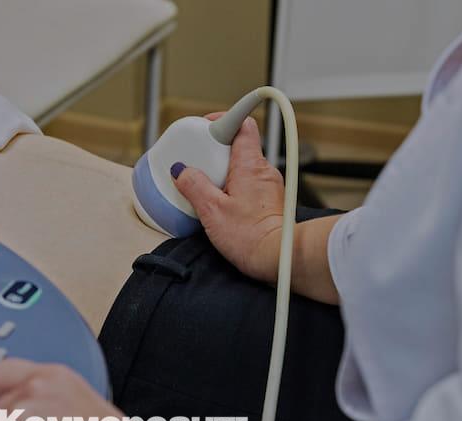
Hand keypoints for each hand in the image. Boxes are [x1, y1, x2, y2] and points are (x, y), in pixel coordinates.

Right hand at [173, 115, 283, 282]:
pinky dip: (234, 188)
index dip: (224, 120)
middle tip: (200, 166)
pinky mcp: (270, 201)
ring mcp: (270, 186)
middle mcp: (264, 170)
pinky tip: (223, 205)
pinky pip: (250, 185)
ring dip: (225, 173)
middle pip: (239, 146)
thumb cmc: (250, 237)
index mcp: (250, 164)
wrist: (278, 259)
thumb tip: (182, 172)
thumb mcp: (211, 210)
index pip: (243, 124)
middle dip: (217, 153)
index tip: (207, 127)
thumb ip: (194, 186)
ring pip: (243, 167)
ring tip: (209, 191)